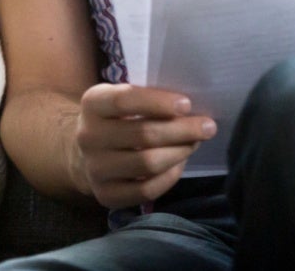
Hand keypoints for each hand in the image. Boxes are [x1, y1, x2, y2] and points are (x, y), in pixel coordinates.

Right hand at [71, 84, 215, 208]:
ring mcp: (95, 169)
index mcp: (92, 104)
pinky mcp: (106, 195)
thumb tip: (189, 110)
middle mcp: (88, 136)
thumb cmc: (117, 118)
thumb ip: (147, 99)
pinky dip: (170, 177)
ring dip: (179, 152)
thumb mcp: (122, 99)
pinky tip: (179, 164)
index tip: (187, 104)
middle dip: (182, 130)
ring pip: (148, 164)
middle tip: (207, 127)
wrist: (87, 153)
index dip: (158, 102)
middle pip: (143, 134)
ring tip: (194, 143)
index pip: (125, 100)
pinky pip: (147, 190)